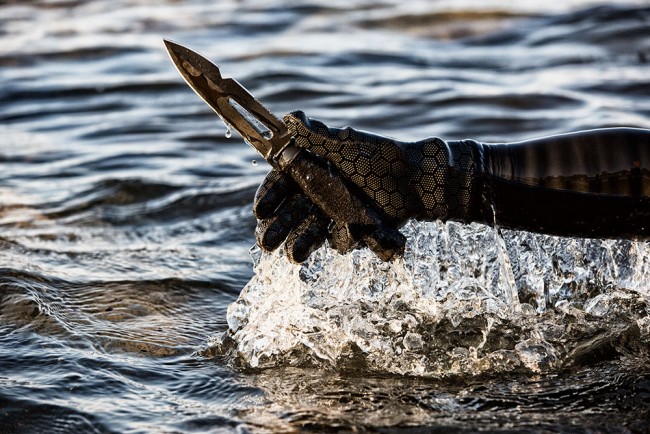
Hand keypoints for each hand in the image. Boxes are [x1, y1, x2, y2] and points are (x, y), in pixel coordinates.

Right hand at [253, 111, 459, 262]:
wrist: (416, 181)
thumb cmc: (379, 158)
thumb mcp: (346, 145)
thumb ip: (316, 136)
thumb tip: (289, 117)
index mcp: (312, 171)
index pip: (283, 185)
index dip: (270, 197)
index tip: (260, 210)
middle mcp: (319, 194)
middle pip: (291, 213)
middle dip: (277, 228)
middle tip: (265, 243)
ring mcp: (334, 215)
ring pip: (310, 231)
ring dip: (299, 244)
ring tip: (292, 256)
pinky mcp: (351, 231)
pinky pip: (341, 240)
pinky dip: (342, 240)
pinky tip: (342, 239)